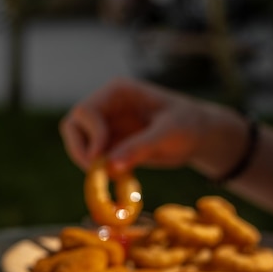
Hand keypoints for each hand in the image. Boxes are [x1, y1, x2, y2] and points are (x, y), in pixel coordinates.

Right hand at [60, 78, 220, 175]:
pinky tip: (124, 178)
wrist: (199, 135)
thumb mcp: (167, 134)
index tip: (101, 158)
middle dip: (82, 151)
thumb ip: (139, 148)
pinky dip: (102, 173)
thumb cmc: (188, 125)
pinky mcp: (111, 146)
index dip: (88, 135)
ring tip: (118, 176)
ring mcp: (107, 127)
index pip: (84, 111)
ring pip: (79, 145)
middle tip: (99, 173)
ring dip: (91, 164)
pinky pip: (94, 161)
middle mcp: (107, 107)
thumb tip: (110, 168)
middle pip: (73, 127)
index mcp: (117, 93)